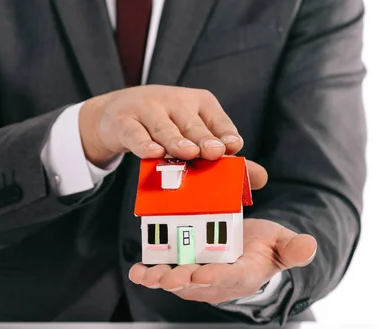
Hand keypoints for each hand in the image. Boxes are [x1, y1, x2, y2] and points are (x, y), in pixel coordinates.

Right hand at [79, 85, 243, 167]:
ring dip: (176, 140)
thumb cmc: (164, 128)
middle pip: (191, 123)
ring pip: (164, 128)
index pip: (216, 118)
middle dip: (203, 137)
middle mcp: (174, 101)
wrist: (115, 115)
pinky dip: (143, 143)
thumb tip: (262, 178)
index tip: (233, 146)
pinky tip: (153, 153)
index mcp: (199, 102)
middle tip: (214, 152)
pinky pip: (135, 134)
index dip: (225, 132)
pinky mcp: (124, 121)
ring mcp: (147, 109)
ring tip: (187, 154)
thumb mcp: (193, 134)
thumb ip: (223, 157)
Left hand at [128, 219, 316, 304]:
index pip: (231, 278)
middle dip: (182, 280)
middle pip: (199, 283)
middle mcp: (218, 281)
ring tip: (147, 276)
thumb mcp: (281, 243)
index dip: (216, 277)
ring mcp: (198, 278)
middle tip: (168, 277)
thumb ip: (293, 248)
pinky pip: (166, 274)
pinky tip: (137, 271)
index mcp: (244, 274)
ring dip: (161, 279)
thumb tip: (310, 246)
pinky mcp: (184, 270)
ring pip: (179, 281)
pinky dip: (150, 273)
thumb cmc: (264, 246)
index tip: (202, 274)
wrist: (247, 250)